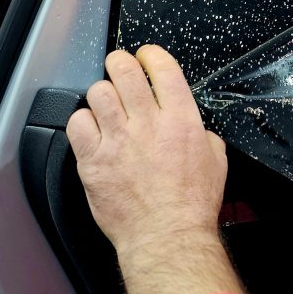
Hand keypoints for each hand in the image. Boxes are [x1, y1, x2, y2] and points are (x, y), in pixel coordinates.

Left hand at [67, 46, 244, 293]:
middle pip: (123, 70)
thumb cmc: (192, 206)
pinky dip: (83, 122)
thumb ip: (200, 132)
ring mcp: (117, 141)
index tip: (145, 57)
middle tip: (119, 69)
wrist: (167, 239)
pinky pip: (77, 123)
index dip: (150, 55)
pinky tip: (92, 131)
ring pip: (97, 92)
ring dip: (102, 94)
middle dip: (120, 63)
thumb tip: (190, 123)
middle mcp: (147, 124)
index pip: (161, 67)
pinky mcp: (93, 161)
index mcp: (181, 119)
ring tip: (106, 105)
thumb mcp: (215, 160)